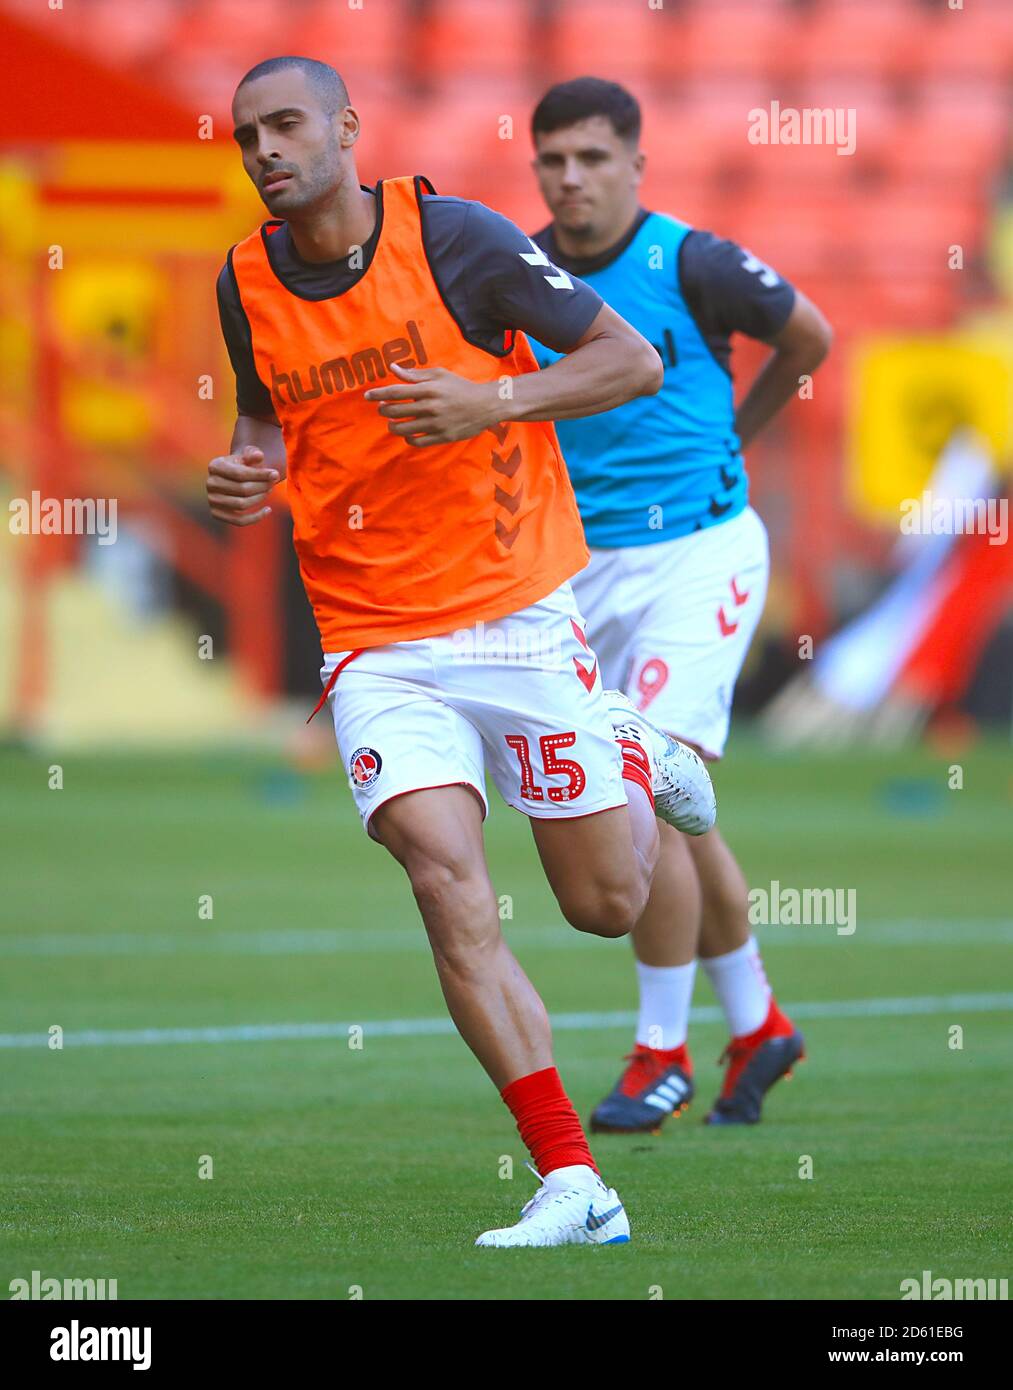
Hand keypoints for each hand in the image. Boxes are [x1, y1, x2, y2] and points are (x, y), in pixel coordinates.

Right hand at [206, 445, 279, 525]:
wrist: (235, 476)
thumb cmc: (244, 463)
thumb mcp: (248, 454)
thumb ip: (253, 453)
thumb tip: (259, 456)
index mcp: (215, 466)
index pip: (239, 474)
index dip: (260, 475)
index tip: (276, 474)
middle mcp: (210, 483)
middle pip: (242, 489)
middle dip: (262, 486)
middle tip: (273, 483)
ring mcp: (212, 500)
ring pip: (241, 505)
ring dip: (260, 498)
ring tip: (269, 491)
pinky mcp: (216, 513)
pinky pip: (239, 521)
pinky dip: (256, 517)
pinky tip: (268, 509)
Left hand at [364, 362, 501, 446]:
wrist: (486, 405)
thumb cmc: (460, 387)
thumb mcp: (439, 375)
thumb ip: (415, 374)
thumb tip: (393, 368)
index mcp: (429, 389)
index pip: (396, 391)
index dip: (378, 394)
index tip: (367, 396)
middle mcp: (431, 406)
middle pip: (396, 411)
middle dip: (384, 410)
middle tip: (383, 409)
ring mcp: (436, 424)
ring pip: (403, 429)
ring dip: (393, 426)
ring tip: (392, 422)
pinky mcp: (442, 437)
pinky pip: (417, 441)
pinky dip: (408, 438)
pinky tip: (408, 434)